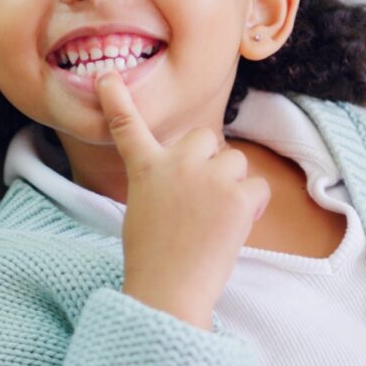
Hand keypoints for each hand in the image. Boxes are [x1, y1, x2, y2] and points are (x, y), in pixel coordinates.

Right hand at [99, 74, 269, 330]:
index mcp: (146, 169)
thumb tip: (192, 180)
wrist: (169, 290)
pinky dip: (253, 207)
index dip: (117, 100)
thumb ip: (162, 184)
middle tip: (203, 196)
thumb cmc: (154, 259)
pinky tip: (234, 228)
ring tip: (215, 219)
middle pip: (205, 137)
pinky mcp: (237, 196)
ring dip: (232, 185)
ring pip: (235, 161)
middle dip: (210, 160)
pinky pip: (257, 187)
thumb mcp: (143, 211)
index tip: (107, 76)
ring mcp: (209, 177)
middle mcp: (176, 164)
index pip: (128, 127)